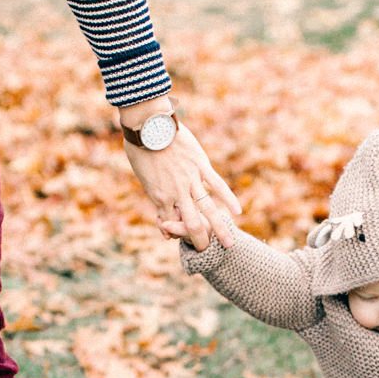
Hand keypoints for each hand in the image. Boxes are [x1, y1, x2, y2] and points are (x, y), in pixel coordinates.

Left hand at [120, 97, 239, 248]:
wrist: (148, 125)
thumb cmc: (141, 149)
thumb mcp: (143, 177)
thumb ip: (155, 194)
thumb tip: (162, 213)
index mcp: (159, 197)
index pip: (171, 224)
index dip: (175, 232)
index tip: (178, 235)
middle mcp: (177, 193)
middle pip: (192, 224)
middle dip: (201, 241)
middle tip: (208, 252)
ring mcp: (191, 180)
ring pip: (208, 209)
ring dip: (219, 228)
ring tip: (229, 244)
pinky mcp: (201, 166)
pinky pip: (217, 185)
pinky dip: (228, 199)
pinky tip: (237, 212)